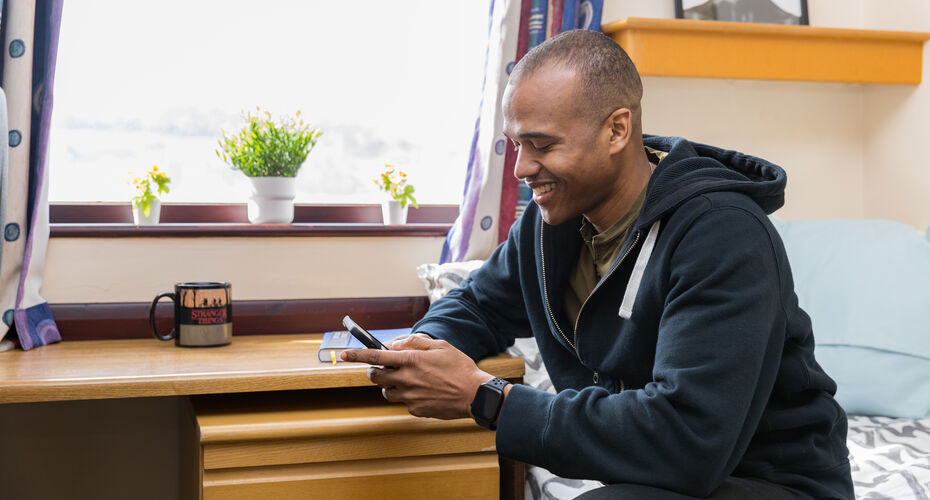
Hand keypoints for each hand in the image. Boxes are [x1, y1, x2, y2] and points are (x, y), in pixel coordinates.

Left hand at [340, 334, 492, 419]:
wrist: (474, 395)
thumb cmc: (460, 368)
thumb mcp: (440, 346)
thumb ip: (415, 343)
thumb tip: (395, 344)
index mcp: (411, 360)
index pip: (376, 357)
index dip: (357, 355)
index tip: (343, 355)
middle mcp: (406, 379)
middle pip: (375, 377)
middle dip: (374, 371)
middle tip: (384, 368)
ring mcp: (410, 397)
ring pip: (385, 392)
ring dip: (389, 385)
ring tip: (406, 380)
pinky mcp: (415, 410)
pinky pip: (403, 402)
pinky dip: (407, 396)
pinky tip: (423, 391)